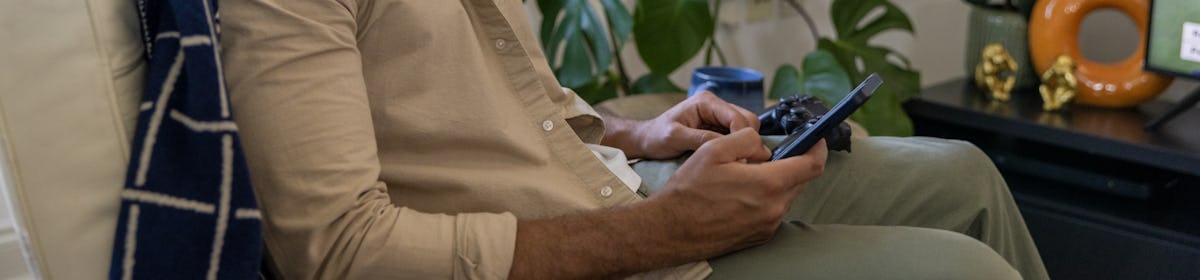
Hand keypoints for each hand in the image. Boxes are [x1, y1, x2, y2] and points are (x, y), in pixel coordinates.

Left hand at [623, 92, 759, 158]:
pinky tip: (729, 160)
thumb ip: (700, 139)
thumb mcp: (675, 138)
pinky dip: (736, 147)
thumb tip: (726, 144)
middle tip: (739, 161)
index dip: (742, 137)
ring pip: (745, 129)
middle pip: (748, 120)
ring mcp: (718, 116)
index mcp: (706, 101)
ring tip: (733, 162)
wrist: (646, 140)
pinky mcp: (719, 128)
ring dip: (742, 144)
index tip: (740, 158)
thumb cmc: (656, 137)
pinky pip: (736, 137)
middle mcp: (715, 105)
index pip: (737, 117)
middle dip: (745, 140)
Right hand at [645, 128, 827, 257]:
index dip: (817, 147)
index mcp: (767, 184)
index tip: (815, 139)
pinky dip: (765, 198)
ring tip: (744, 177)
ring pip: (785, 195)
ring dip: (774, 182)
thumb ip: (746, 138)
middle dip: (789, 163)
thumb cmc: (689, 190)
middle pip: (799, 179)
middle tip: (764, 156)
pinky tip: (740, 195)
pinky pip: (773, 210)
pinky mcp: (760, 236)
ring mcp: (768, 225)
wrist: (671, 229)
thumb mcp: (714, 149)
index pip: (812, 165)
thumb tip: (763, 144)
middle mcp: (774, 208)